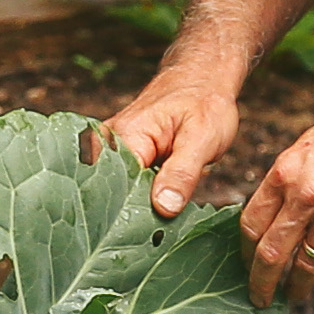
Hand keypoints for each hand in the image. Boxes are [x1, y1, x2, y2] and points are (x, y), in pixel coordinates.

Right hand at [106, 66, 242, 219]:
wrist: (202, 77)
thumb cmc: (205, 101)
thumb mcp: (202, 138)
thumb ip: (182, 173)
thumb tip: (164, 207)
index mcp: (124, 137)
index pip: (116, 190)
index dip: (135, 215)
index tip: (154, 237)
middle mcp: (108, 144)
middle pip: (112, 195)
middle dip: (136, 215)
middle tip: (162, 230)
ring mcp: (112, 151)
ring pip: (119, 195)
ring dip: (140, 209)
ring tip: (162, 216)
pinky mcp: (121, 158)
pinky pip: (126, 187)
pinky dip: (142, 200)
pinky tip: (159, 205)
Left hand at [240, 85, 313, 304]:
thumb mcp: (308, 146)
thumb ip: (287, 181)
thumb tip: (271, 216)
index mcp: (286, 172)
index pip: (252, 224)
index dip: (245, 252)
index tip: (246, 265)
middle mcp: (308, 196)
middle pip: (272, 254)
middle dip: (261, 283)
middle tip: (259, 298)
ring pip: (308, 265)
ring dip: (298, 285)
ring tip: (295, 293)